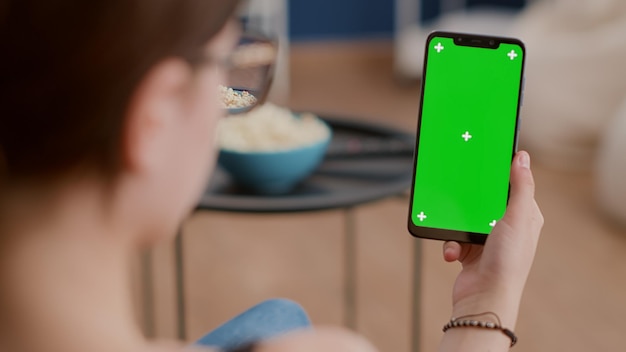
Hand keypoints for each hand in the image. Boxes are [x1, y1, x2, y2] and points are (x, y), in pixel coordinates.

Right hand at [442, 151, 543, 325]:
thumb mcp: (517, 218)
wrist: (485, 298)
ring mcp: (488, 240)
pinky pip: (455, 236)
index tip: (483, 159)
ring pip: (465, 217)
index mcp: (525, 217)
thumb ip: (521, 187)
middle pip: (485, 200)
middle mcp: (507, 227)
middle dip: (470, 200)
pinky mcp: (470, 251)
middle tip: (460, 190)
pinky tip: (453, 253)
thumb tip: (522, 157)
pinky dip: (450, 244)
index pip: (513, 186)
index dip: (500, 173)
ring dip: (456, 226)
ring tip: (456, 233)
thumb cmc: (508, 262)